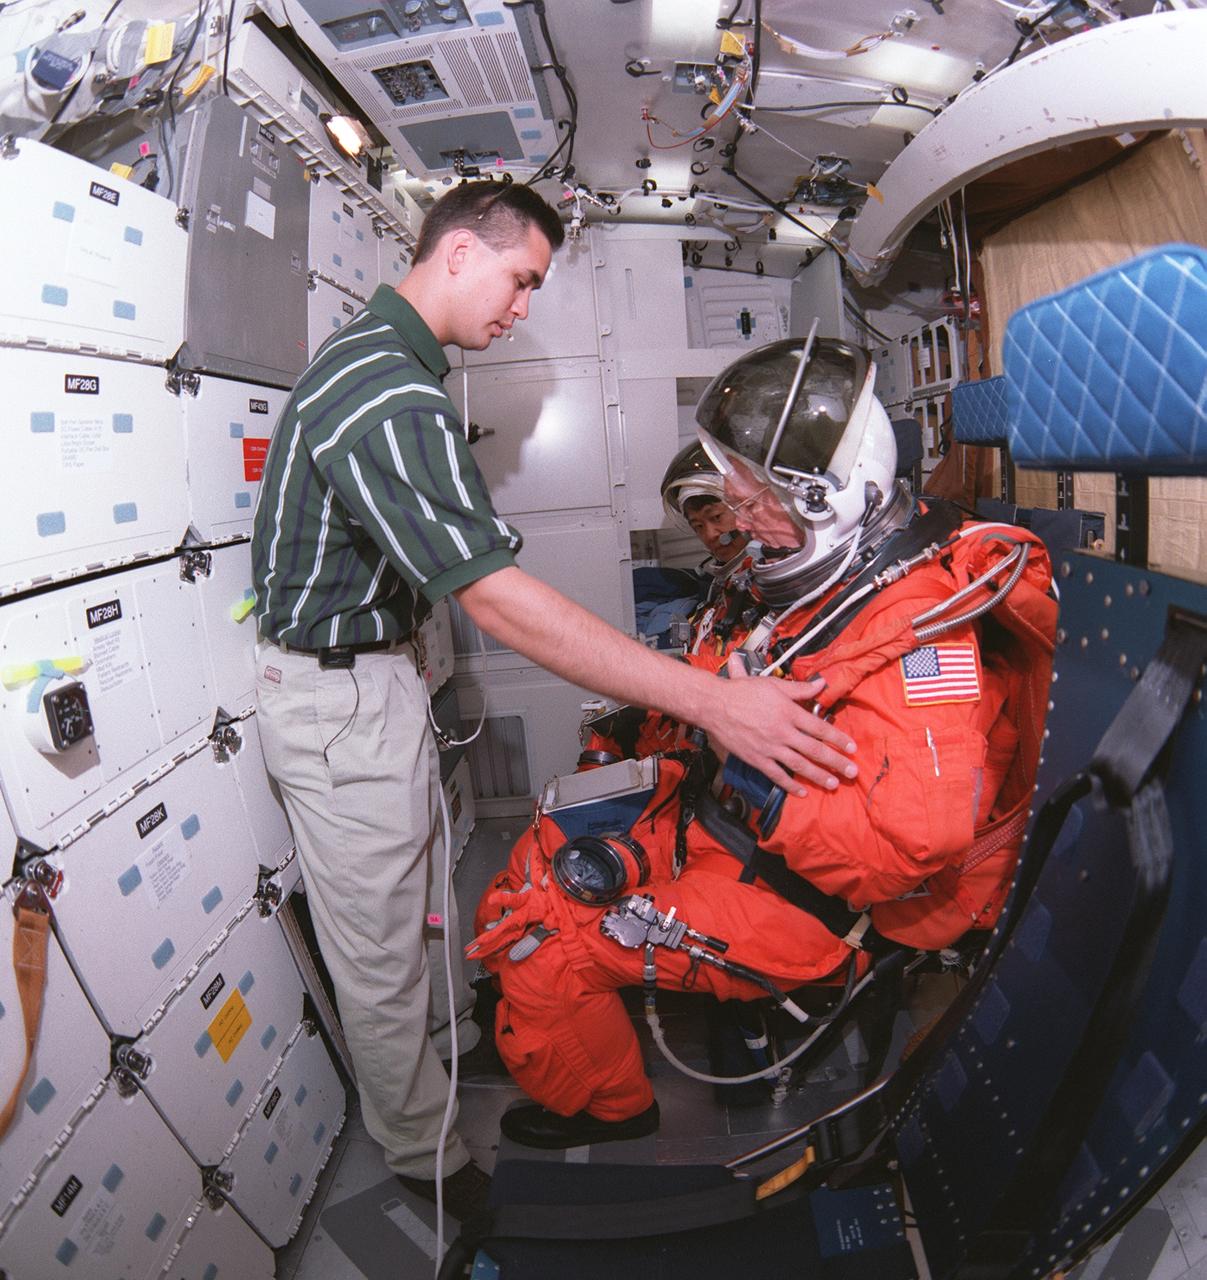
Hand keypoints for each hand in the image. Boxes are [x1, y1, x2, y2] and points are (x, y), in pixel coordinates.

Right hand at [697, 656, 857, 796]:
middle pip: (815, 750)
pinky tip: (802, 792)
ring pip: (799, 765)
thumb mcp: (773, 685)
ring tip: (833, 784)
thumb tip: (821, 684)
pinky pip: (777, 775)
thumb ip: (800, 688)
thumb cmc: (743, 692)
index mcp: (788, 712)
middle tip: (852, 772)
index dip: (838, 739)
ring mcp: (770, 748)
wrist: (715, 705)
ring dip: (818, 776)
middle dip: (835, 762)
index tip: (852, 748)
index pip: (820, 728)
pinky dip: (790, 785)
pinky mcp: (757, 759)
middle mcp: (782, 732)